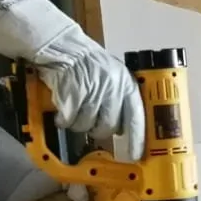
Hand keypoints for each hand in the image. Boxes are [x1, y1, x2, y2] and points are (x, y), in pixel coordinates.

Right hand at [36, 36, 145, 160]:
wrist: (63, 46)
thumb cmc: (88, 62)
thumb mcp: (113, 76)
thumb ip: (121, 99)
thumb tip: (123, 129)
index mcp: (126, 83)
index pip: (137, 117)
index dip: (137, 138)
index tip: (136, 154)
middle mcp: (112, 88)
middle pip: (108, 126)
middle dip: (98, 129)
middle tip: (90, 120)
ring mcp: (92, 91)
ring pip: (86, 125)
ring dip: (78, 122)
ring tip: (75, 108)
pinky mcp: (72, 95)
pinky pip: (69, 120)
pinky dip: (64, 119)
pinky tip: (63, 109)